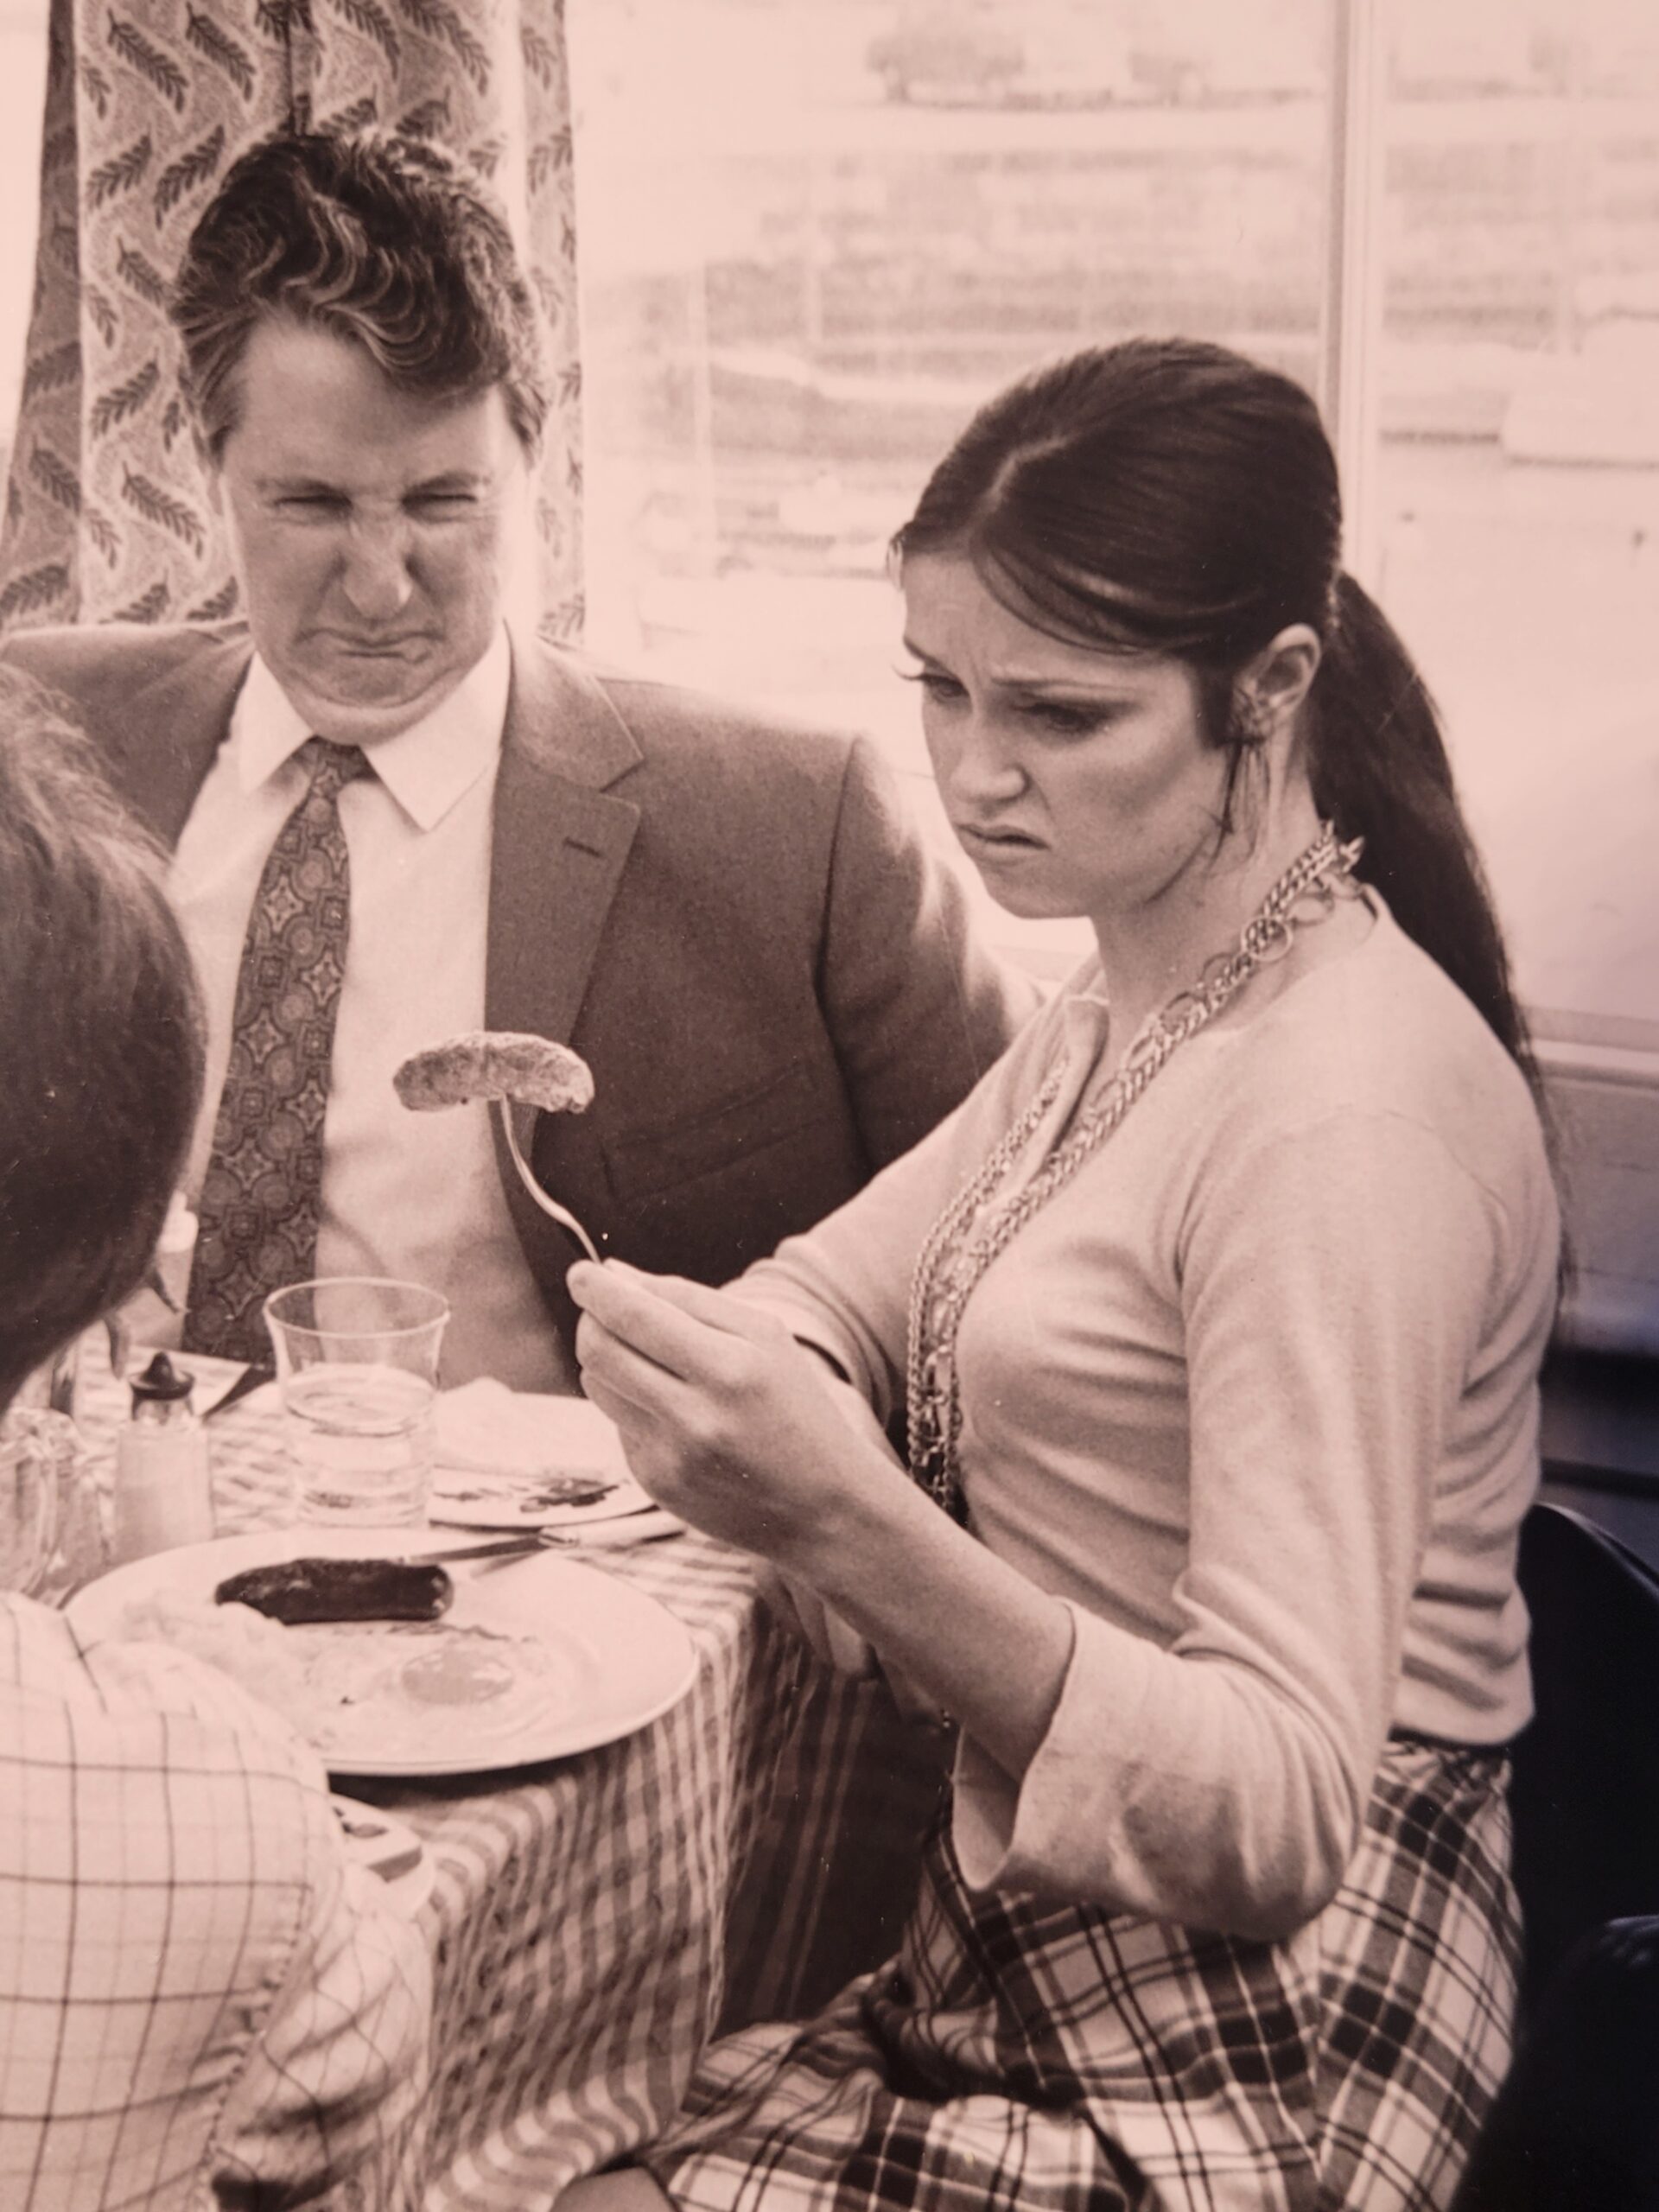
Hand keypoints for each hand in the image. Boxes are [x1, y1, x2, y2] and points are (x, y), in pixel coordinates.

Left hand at [568, 1261, 897, 1572]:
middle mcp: (695, 1417)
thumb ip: (688, 1298)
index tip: (582, 1273)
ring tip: (652, 1363)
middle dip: (592, 1321)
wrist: (823, 1506)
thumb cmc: (796, 1407)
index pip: (634, 1317)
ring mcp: (671, 1457)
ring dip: (609, 1362)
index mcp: (730, 1368)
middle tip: (605, 1311)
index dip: (597, 1290)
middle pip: (599, 1351)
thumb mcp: (765, 1337)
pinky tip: (679, 1418)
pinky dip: (635, 1408)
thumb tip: (614, 1272)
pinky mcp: (656, 1485)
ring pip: (598, 1386)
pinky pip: (618, 1426)